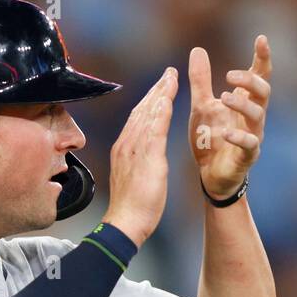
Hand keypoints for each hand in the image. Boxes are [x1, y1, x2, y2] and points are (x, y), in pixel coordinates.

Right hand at [101, 67, 178, 246]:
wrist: (126, 222)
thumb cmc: (132, 208)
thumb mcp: (134, 179)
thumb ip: (138, 163)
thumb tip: (143, 157)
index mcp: (125, 149)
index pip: (138, 118)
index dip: (150, 101)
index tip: (160, 88)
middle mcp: (127, 144)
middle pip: (142, 110)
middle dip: (156, 90)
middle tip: (168, 73)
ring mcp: (135, 149)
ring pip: (148, 114)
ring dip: (160, 93)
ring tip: (171, 77)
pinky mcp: (146, 157)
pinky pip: (155, 128)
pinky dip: (161, 111)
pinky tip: (168, 98)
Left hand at [188, 35, 270, 199]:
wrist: (209, 175)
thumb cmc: (209, 138)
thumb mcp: (201, 105)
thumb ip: (201, 80)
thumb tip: (197, 49)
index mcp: (244, 102)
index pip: (259, 76)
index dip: (262, 58)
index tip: (261, 39)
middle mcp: (253, 117)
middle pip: (263, 92)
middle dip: (250, 81)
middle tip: (229, 75)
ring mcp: (253, 136)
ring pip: (258, 116)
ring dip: (242, 104)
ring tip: (224, 97)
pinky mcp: (247, 157)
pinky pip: (250, 145)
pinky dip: (238, 137)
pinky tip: (225, 132)